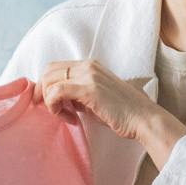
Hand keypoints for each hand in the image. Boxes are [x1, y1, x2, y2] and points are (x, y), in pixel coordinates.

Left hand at [33, 60, 155, 140]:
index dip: (46, 85)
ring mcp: (88, 75)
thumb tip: (57, 100)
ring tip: (64, 116)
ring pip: (50, 81)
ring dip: (50, 101)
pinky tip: (68, 118)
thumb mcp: (94, 99)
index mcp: (90, 65)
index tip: (50, 104)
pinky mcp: (89, 89)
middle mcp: (88, 65)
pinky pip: (57, 92)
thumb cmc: (121, 113)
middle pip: (49, 71)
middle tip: (51, 111)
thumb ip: (76, 95)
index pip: (55, 67)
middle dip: (43, 92)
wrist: (143, 119)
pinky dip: (54, 106)